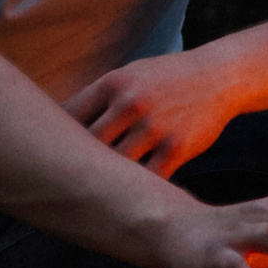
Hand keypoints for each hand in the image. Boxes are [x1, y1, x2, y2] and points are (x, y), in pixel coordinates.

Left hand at [67, 51, 243, 178]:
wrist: (218, 77)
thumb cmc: (167, 78)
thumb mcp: (132, 74)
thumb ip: (101, 97)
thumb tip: (61, 119)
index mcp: (114, 83)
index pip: (71, 114)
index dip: (56, 136)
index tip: (49, 152)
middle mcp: (131, 104)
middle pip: (89, 143)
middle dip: (75, 161)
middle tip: (63, 179)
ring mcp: (154, 128)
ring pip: (115, 164)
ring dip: (104, 179)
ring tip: (92, 192)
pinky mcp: (176, 149)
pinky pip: (146, 178)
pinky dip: (135, 187)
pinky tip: (126, 193)